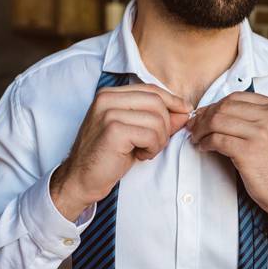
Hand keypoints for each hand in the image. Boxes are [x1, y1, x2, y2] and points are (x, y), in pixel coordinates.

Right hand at [51, 83, 192, 220]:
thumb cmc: (108, 156)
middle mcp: (107, 98)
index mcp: (110, 94)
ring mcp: (109, 113)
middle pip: (157, 102)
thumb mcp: (135, 133)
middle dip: (165, 125)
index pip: (151, 89)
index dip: (172, 101)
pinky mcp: (113, 130)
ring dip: (159, 140)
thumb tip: (185, 111)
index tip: (185, 112)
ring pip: (157, 119)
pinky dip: (152, 148)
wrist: (82, 179)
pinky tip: (140, 155)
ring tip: (145, 151)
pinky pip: (151, 135)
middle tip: (154, 144)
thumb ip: (158, 119)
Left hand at [187, 92, 267, 218]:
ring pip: (217, 121)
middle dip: (204, 116)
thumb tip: (215, 110)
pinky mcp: (248, 151)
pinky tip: (204, 147)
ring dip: (201, 130)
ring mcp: (261, 133)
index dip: (214, 106)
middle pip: (224, 107)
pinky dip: (205, 143)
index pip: (236, 98)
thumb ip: (254, 116)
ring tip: (197, 138)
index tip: (203, 115)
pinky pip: (217, 140)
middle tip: (194, 127)